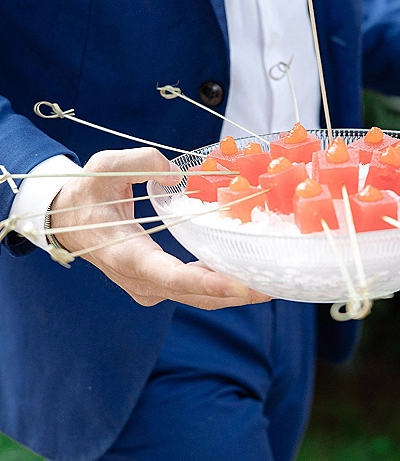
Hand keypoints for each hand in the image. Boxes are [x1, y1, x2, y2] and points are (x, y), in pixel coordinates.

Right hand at [49, 147, 270, 308]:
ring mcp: (148, 288)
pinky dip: (220, 286)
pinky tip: (246, 274)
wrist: (66, 222)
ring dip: (233, 293)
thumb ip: (141, 162)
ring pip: (197, 298)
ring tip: (270, 282)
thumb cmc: (86, 195)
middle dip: (236, 292)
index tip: (241, 286)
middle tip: (273, 284)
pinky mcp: (157, 286)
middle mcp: (141, 281)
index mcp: (128, 255)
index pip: (172, 276)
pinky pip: (193, 290)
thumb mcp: (105, 167)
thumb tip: (176, 175)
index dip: (208, 283)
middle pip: (194, 294)